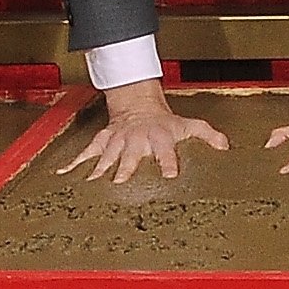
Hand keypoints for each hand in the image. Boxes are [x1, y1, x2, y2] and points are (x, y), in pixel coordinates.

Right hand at [61, 86, 227, 184]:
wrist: (137, 104)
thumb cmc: (164, 121)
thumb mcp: (188, 125)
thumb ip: (207, 135)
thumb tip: (225, 147)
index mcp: (158, 137)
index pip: (165, 149)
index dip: (168, 161)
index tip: (170, 174)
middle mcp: (136, 139)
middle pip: (131, 155)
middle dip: (126, 168)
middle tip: (121, 183)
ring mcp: (117, 141)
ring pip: (107, 155)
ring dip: (100, 169)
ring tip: (92, 184)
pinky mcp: (103, 141)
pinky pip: (87, 152)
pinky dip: (75, 161)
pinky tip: (64, 172)